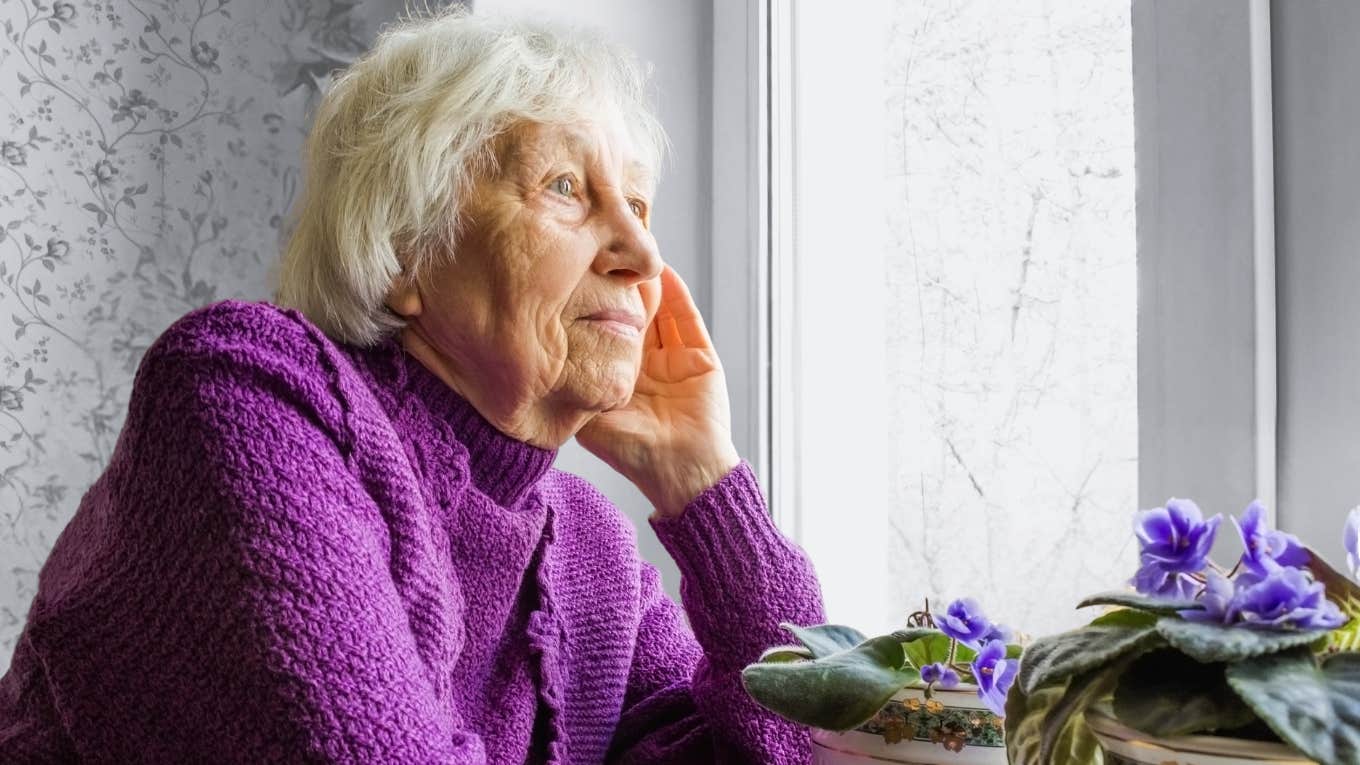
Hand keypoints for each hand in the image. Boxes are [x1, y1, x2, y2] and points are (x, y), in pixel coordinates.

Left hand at [576, 265, 739, 517]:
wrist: (681, 472)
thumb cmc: (632, 453)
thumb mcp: (590, 417)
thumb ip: (573, 389)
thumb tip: (542, 358)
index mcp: (618, 377)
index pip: (602, 332)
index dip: (591, 307)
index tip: (575, 279)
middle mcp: (644, 365)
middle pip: (630, 316)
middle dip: (618, 287)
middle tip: (603, 254)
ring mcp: (673, 358)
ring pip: (658, 312)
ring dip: (645, 284)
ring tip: (630, 254)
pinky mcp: (699, 356)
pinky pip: (686, 318)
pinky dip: (676, 293)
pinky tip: (662, 271)